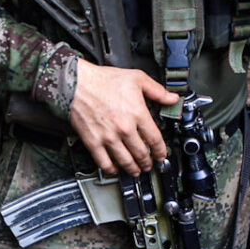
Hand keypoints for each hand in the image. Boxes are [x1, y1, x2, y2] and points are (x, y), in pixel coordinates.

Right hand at [69, 59, 178, 175]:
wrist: (77, 83)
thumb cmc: (103, 80)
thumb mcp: (136, 78)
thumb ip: (157, 91)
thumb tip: (172, 99)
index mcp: (137, 114)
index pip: (155, 139)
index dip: (161, 151)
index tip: (161, 155)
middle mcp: (124, 128)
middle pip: (141, 153)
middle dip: (147, 162)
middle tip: (149, 165)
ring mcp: (108, 137)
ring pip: (125, 161)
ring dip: (133, 169)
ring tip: (136, 170)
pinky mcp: (93, 142)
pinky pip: (104, 162)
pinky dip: (112, 169)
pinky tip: (115, 169)